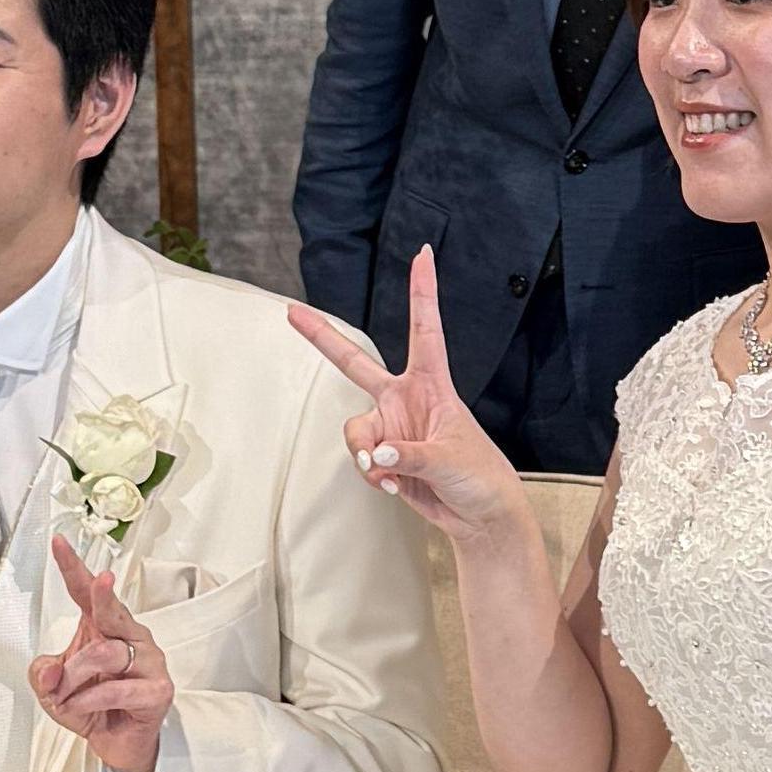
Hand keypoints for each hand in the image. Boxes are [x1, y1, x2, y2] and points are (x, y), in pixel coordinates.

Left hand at [31, 540, 172, 771]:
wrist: (120, 745)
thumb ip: (43, 674)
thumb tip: (51, 669)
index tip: (59, 544)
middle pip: (114, 611)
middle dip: (104, 594)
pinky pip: (115, 689)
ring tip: (64, 696)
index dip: (74, 568)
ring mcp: (148, 663)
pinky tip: (80, 707)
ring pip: (103, 655)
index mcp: (104, 629)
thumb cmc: (93, 708)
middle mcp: (129, 639)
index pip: (87, 593)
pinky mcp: (157, 691)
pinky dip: (88, 700)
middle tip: (100, 582)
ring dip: (72, 679)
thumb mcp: (53, 690)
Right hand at [289, 249, 530, 548]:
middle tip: (292, 311)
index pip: (425, 330)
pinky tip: (394, 487)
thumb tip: (375, 455)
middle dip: (322, 338)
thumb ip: (408, 455)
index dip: (422, 291)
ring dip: (365, 456)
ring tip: (390, 476)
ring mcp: (391, 427)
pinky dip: (372, 476)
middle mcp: (405, 399)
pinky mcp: (383, 456)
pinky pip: (360, 459)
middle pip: (355, 363)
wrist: (480, 516)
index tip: (422, 255)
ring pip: (354, 431)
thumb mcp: (448, 460)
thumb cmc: (479, 477)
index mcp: (432, 385)